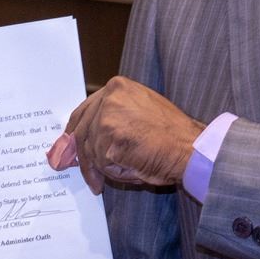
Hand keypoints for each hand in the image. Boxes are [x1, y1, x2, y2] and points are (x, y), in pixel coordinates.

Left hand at [48, 77, 204, 193]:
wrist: (192, 149)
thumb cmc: (172, 137)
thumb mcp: (139, 116)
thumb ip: (110, 121)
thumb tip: (75, 142)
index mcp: (119, 87)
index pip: (85, 109)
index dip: (74, 131)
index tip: (67, 145)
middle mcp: (111, 96)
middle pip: (81, 130)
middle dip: (78, 154)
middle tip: (69, 167)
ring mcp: (109, 116)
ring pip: (91, 149)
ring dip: (104, 166)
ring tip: (129, 168)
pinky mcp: (110, 137)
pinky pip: (100, 162)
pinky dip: (114, 172)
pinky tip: (133, 168)